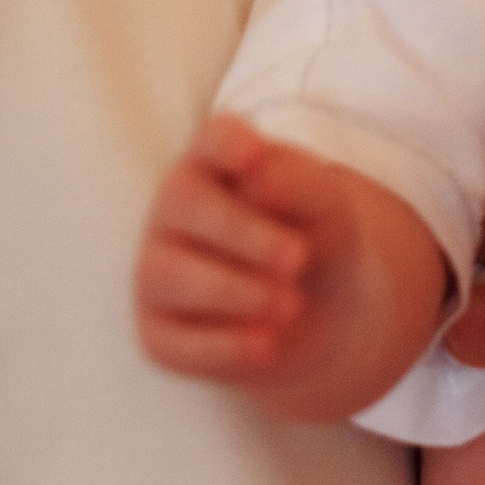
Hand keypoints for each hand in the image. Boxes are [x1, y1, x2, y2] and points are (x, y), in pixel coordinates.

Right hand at [135, 114, 444, 420]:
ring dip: (235, 290)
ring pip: (169, 274)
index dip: (227, 143)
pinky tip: (267, 345)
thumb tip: (256, 175)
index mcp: (218, 161)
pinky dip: (223, 346)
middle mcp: (176, 209)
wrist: (325, 313)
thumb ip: (300, 184)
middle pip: (185, 201)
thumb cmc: (318, 237)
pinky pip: (174, 341)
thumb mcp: (328, 209)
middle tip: (299, 258)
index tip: (253, 154)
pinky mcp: (159, 332)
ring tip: (293, 305)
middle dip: (245, 232)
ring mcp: (157, 269)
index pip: (212, 139)